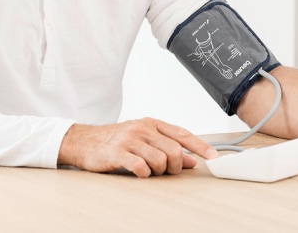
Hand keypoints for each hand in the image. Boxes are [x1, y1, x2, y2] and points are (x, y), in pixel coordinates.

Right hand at [57, 117, 217, 177]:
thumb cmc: (117, 141)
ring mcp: (130, 139)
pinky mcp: (117, 152)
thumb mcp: (144, 140)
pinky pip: (141, 167)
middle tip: (166, 170)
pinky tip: (139, 172)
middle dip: (175, 166)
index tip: (213, 156)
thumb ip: (167, 147)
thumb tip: (192, 160)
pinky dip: (144, 174)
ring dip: (158, 171)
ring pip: (160, 160)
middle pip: (174, 150)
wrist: (85, 141)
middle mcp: (142, 128)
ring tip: (149, 170)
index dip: (199, 146)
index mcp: (151, 124)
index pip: (182, 133)